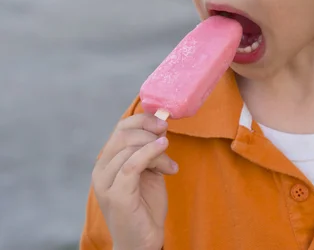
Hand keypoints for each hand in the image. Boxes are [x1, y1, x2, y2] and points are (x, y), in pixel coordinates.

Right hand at [92, 113, 177, 249]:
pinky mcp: (116, 195)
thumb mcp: (148, 170)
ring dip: (157, 151)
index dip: (143, 120)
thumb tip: (160, 125)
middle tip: (167, 140)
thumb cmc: (145, 206)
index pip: (120, 128)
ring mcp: (105, 183)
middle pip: (124, 134)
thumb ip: (149, 150)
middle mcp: (100, 171)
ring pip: (131, 148)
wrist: (143, 240)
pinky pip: (132, 164)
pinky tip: (166, 157)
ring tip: (169, 166)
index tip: (163, 124)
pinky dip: (150, 154)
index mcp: (106, 162)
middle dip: (150, 132)